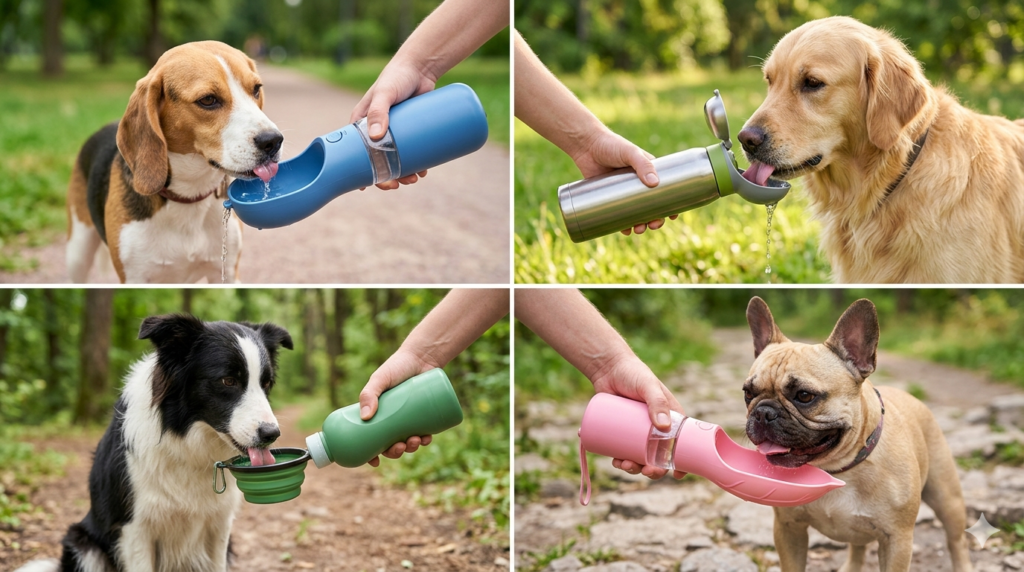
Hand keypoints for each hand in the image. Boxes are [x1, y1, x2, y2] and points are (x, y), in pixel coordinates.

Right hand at [349, 57, 429, 189]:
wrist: (420, 67)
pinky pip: (412, 151)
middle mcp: (375, 130)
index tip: (370, 186)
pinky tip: (424, 171)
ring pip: (397, 159)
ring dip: (405, 173)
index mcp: (361, 124)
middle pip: (379, 161)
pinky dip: (417, 162)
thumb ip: (378, 111)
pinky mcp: (411, 129)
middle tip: (403, 182)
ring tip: (417, 178)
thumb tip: (376, 138)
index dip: (363, 171)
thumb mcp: (385, 94)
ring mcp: (395, 131)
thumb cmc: (396, 77)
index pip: (357, 153)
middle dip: (389, 177)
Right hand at [358, 348, 434, 466]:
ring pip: (408, 441)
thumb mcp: (380, 379)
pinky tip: (427, 439)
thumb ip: (369, 393)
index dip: (371, 454)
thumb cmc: (397, 367)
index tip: (374, 462)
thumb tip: (365, 417)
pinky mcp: (425, 414)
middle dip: (395, 452)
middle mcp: (392, 419)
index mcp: (378, 415)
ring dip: (411, 448)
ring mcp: (409, 418)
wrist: (422, 357)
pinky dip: (425, 439)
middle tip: (400, 447)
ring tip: (415, 441)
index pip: (370, 439)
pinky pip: (425, 432)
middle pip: (391, 444)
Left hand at [570, 128, 676, 235]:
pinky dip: (621, 224)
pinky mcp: (608, 196)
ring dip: (640, 224)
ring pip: (635, 213)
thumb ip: (642, 164)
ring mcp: (622, 191)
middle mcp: (637, 183)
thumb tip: (655, 183)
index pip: (664, 191)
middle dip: (654, 219)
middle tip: (652, 225)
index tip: (673, 216)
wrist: (586, 145)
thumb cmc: (611, 145)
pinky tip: (624, 231)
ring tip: (638, 230)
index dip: (670, 205)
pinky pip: (617, 213)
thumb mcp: (630, 152)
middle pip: (651, 206)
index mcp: (648, 172)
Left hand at [590, 354, 686, 479]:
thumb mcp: (648, 386)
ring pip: (639, 456)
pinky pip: (622, 449)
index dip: (682, 462)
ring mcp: (637, 431)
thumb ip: (657, 402)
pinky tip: (613, 461)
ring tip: (622, 464)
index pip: (682, 444)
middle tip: (644, 470)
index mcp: (671, 418)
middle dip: (653, 469)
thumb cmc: (633, 374)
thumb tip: (663, 427)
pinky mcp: (621, 430)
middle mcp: (657, 427)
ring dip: (633, 468)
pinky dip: (618, 459)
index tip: (677, 475)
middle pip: (659, 456)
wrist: (608, 368)